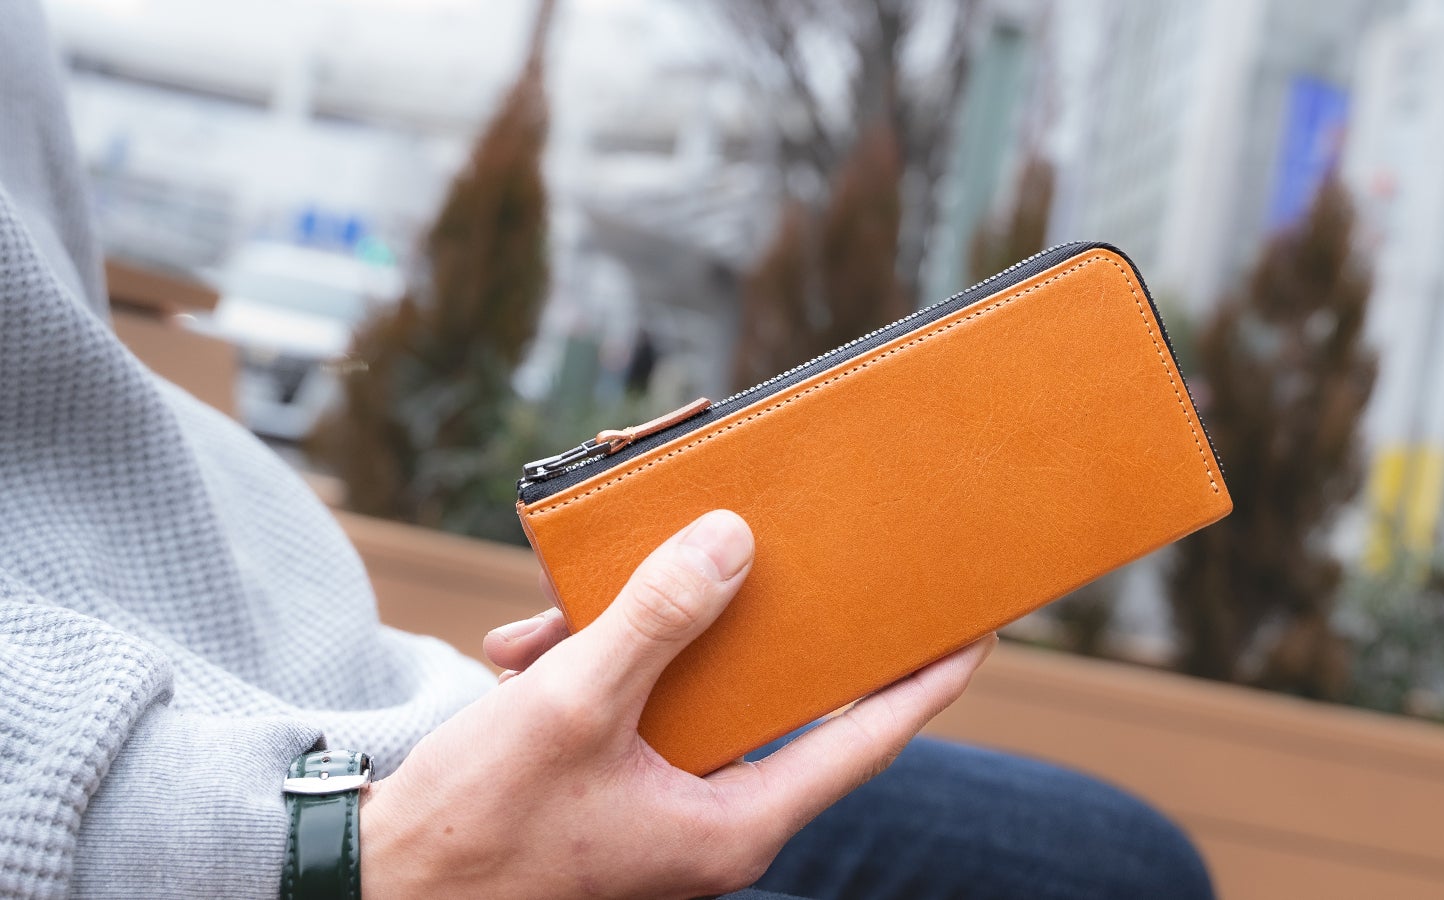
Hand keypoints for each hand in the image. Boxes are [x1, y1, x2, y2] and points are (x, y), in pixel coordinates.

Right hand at [360, 510, 995, 899]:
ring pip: (685, 692)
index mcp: (731, 824)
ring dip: (629, 640)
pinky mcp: (612, 790)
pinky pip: (627, 708)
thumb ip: (658, 620)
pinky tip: (521, 652)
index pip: (862, 741)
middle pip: (772, 701)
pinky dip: (584, 668)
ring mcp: (659, 807)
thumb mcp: (571, 707)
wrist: (371, 886)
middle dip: (754, 625)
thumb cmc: (473, 827)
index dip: (923, 682)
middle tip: (790, 557)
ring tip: (553, 626)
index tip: (976, 630)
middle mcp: (708, 820)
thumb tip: (734, 545)